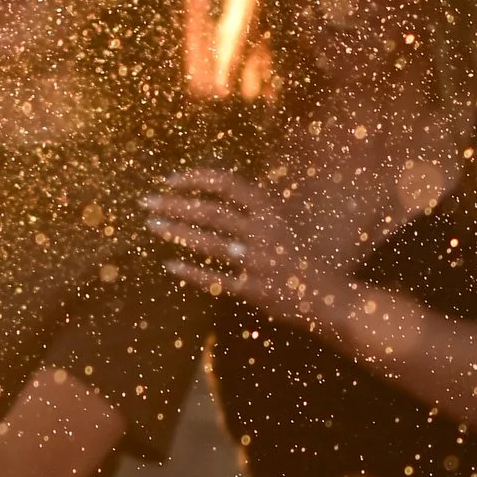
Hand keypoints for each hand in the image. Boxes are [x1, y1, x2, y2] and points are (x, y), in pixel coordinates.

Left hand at [141, 167, 342, 330]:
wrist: (329, 298)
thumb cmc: (300, 258)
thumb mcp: (283, 224)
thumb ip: (254, 210)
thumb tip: (218, 191)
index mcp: (271, 211)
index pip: (227, 183)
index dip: (196, 178)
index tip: (169, 179)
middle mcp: (263, 232)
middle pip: (210, 212)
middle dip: (175, 205)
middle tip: (147, 202)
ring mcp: (257, 262)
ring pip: (208, 243)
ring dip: (177, 233)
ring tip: (153, 226)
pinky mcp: (252, 290)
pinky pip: (215, 279)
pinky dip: (191, 272)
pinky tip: (170, 265)